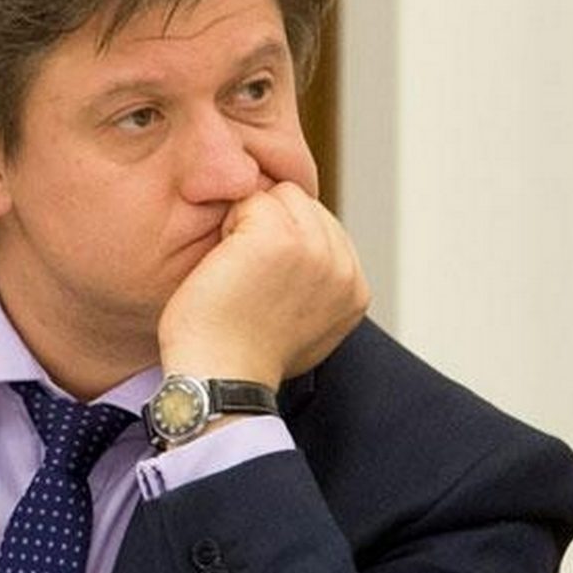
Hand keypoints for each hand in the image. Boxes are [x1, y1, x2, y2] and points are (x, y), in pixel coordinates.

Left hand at [157, 182, 369, 389]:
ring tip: (237, 270)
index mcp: (354, 289)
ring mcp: (315, 250)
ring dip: (248, 223)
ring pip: (279, 194)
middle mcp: (343, 267)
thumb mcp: (301, 326)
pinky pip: (251, 199)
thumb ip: (315, 287)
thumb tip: (306, 261)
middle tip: (245, 277)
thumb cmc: (239, 357)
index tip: (262, 283)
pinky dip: (228, 224)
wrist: (218, 378)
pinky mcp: (278, 237)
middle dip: (268, 226)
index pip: (321, 226)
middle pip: (303, 203)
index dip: (282, 241)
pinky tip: (224, 264)